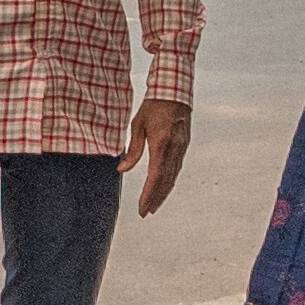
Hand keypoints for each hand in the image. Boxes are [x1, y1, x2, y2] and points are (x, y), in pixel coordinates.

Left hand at [119, 95, 192, 216]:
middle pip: (166, 181)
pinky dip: (169, 181)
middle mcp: (174, 149)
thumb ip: (132, 150)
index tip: (142, 208)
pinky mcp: (183, 146)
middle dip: (155, 198)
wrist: (174, 92)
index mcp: (161, 144)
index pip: (155, 176)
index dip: (149, 194)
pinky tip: (163, 188)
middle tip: (146, 212)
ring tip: (154, 205)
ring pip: (172, 176)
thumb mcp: (138, 126)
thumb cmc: (154, 107)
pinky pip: (176, 168)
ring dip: (163, 192)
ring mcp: (181, 148)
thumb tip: (121, 169)